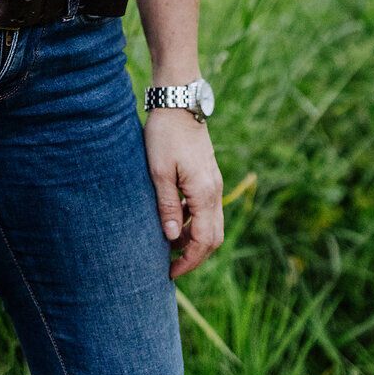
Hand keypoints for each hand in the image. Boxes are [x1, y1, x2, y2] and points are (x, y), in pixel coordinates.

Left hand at [144, 109, 223, 279]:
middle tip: (171, 266)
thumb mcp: (158, 171)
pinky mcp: (207, 175)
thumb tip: (171, 238)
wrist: (179, 101)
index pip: (203, 241)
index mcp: (204, 193)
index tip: (170, 273)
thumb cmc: (165, 135)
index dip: (188, 261)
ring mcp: (213, 182)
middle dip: (194, 255)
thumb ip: (166, 206)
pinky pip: (206, 208)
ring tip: (168, 244)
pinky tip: (173, 218)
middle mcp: (214, 191)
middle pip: (213, 237)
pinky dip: (193, 221)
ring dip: (193, 238)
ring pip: (211, 223)